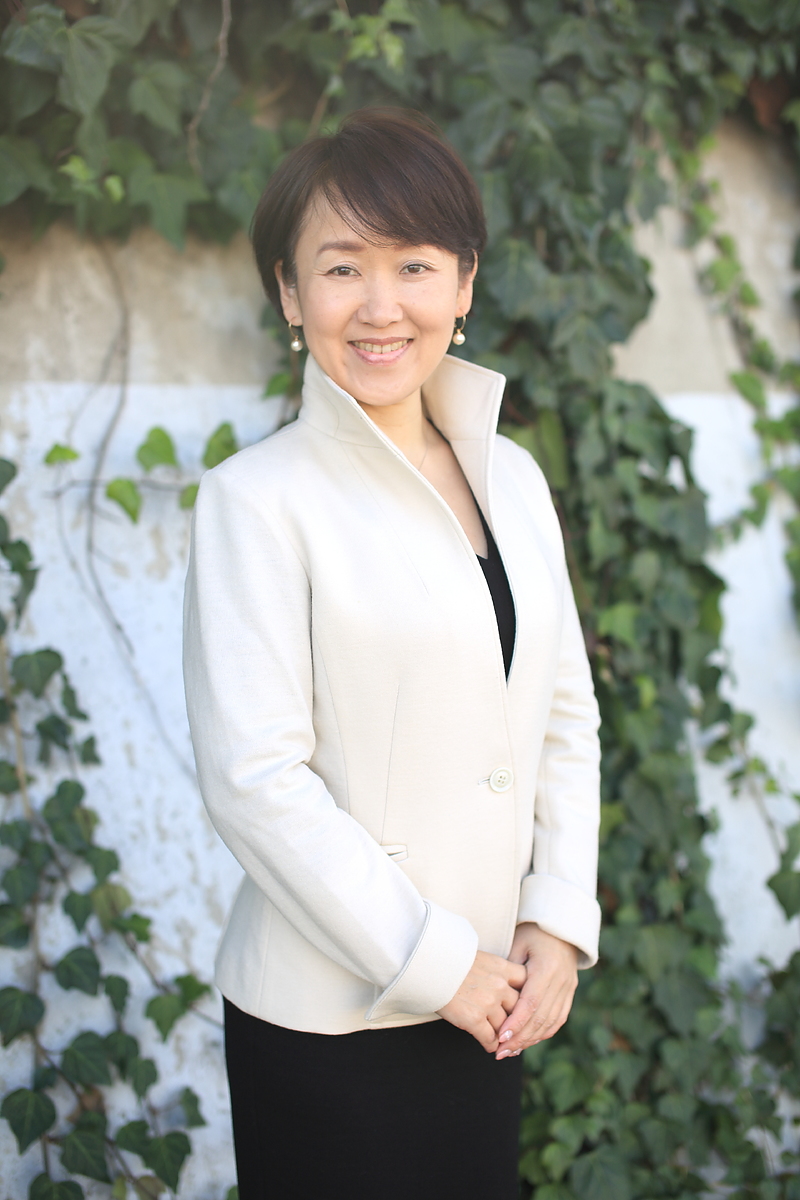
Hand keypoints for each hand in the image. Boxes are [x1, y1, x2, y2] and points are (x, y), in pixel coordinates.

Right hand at [437, 950, 526, 1052]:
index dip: (528, 997)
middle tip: (519, 1033)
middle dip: (519, 1023)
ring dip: (505, 1038)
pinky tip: (490, 1046)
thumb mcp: (479, 959)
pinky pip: (490, 1039)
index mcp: (501, 967)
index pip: (528, 983)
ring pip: (506, 1028)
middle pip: (519, 1009)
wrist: (425, 965)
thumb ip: (495, 973)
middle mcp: (498, 985)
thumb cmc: (449, 962)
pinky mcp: (474, 1019)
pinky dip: (491, 1045)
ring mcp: (487, 1003)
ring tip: (504, 1044)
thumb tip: (506, 990)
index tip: (527, 1007)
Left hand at [494, 924, 577, 1060]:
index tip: (501, 1037)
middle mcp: (561, 981)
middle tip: (500, 1052)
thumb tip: (496, 998)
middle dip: (520, 1038)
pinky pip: (558, 1019)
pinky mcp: (570, 994)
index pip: (531, 1002)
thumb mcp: (518, 944)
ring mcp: (569, 989)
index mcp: (547, 968)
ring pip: (550, 1023)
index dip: (517, 1022)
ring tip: (510, 1052)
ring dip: (530, 1040)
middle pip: (541, 1017)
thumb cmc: (533, 933)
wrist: (562, 927)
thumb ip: (510, 970)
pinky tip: (527, 1042)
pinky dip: (543, 1033)